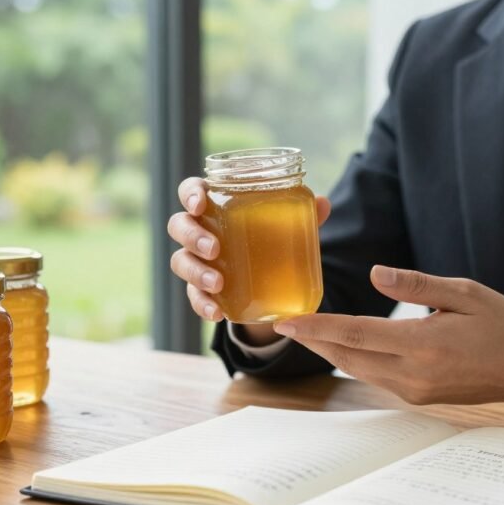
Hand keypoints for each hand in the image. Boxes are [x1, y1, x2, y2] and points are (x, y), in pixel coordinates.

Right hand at [167, 177, 331, 344]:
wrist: (266, 281)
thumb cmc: (269, 239)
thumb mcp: (287, 227)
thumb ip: (302, 215)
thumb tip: (324, 203)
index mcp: (216, 206)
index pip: (191, 191)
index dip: (190, 194)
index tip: (200, 204)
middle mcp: (199, 231)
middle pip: (179, 226)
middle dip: (192, 236)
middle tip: (214, 248)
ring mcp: (196, 261)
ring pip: (180, 261)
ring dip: (196, 272)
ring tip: (217, 283)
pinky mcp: (201, 289)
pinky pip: (193, 296)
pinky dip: (202, 305)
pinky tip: (216, 313)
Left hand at [271, 266, 503, 410]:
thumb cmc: (502, 325)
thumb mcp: (465, 293)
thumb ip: (418, 284)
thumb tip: (376, 274)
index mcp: (424, 345)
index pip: (356, 335)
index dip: (317, 327)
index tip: (286, 321)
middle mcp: (415, 374)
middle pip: (348, 357)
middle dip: (314, 340)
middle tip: (284, 323)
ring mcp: (416, 391)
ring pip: (359, 370)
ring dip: (331, 351)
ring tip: (306, 331)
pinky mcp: (419, 398)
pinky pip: (376, 378)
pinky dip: (354, 361)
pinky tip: (344, 346)